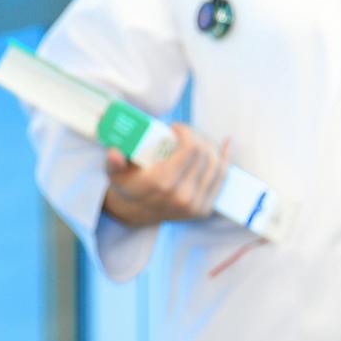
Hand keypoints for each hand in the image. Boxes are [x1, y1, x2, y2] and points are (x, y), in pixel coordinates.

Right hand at [100, 123, 229, 227]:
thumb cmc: (128, 185)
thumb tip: (114, 152)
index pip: (190, 149)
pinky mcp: (204, 209)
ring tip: (197, 141)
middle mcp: (182, 196)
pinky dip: (225, 159)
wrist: (136, 212)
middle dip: (196, 137)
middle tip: (184, 134)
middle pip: (204, 154)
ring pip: (216, 164)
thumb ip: (114, 162)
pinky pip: (221, 179)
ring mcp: (195, 204)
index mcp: (162, 184)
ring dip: (209, 147)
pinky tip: (226, 144)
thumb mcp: (115, 173)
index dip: (187, 132)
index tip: (175, 128)